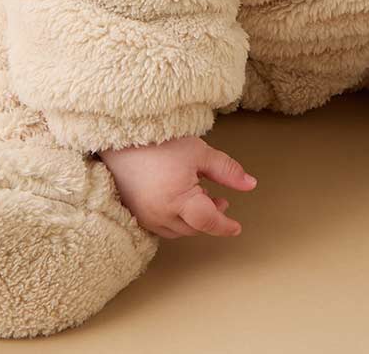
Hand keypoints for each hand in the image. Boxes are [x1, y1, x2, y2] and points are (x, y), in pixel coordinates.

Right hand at [95, 134, 256, 238]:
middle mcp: (160, 214)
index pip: (208, 222)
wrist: (118, 137)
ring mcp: (145, 216)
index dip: (225, 226)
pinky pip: (160, 225)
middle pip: (193, 227)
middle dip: (210, 217)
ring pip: (176, 230)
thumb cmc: (159, 142)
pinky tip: (178, 200)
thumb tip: (250, 184)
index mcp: (178, 201)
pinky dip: (174, 218)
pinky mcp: (134, 212)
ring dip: (192, 219)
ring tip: (200, 196)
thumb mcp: (199, 152)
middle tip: (220, 200)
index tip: (236, 227)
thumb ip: (227, 170)